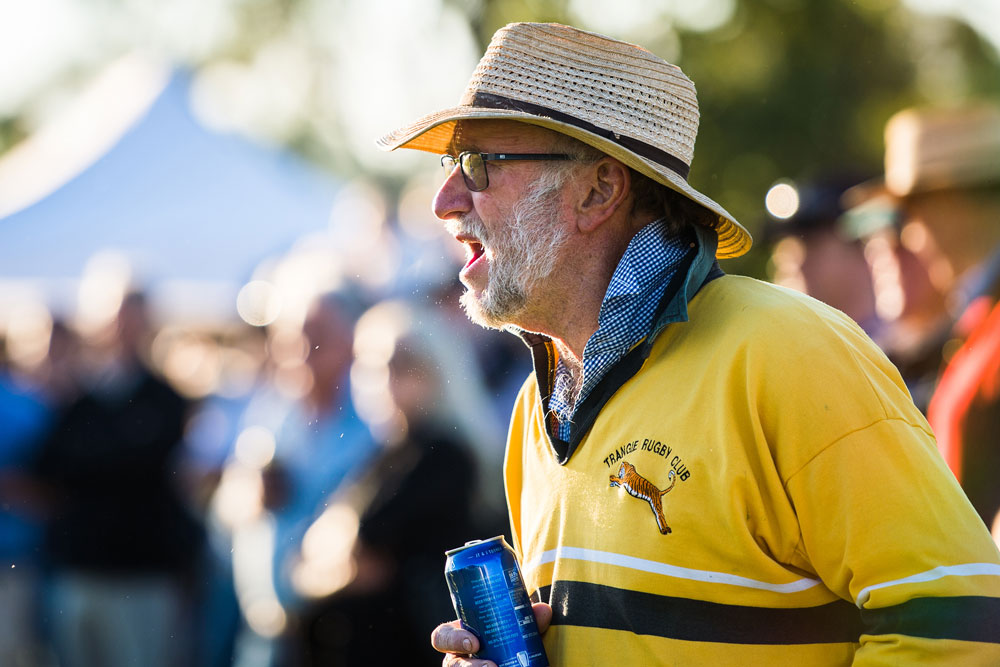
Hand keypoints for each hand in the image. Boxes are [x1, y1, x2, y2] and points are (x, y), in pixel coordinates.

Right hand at [431, 602, 552, 665]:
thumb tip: (544, 610)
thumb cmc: (505, 635)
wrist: (514, 654)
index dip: (453, 640)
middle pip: (452, 665)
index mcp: (459, 636)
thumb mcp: (511, 625)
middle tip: (493, 666)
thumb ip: (526, 618)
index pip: (441, 637)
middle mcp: (457, 658)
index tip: (475, 643)